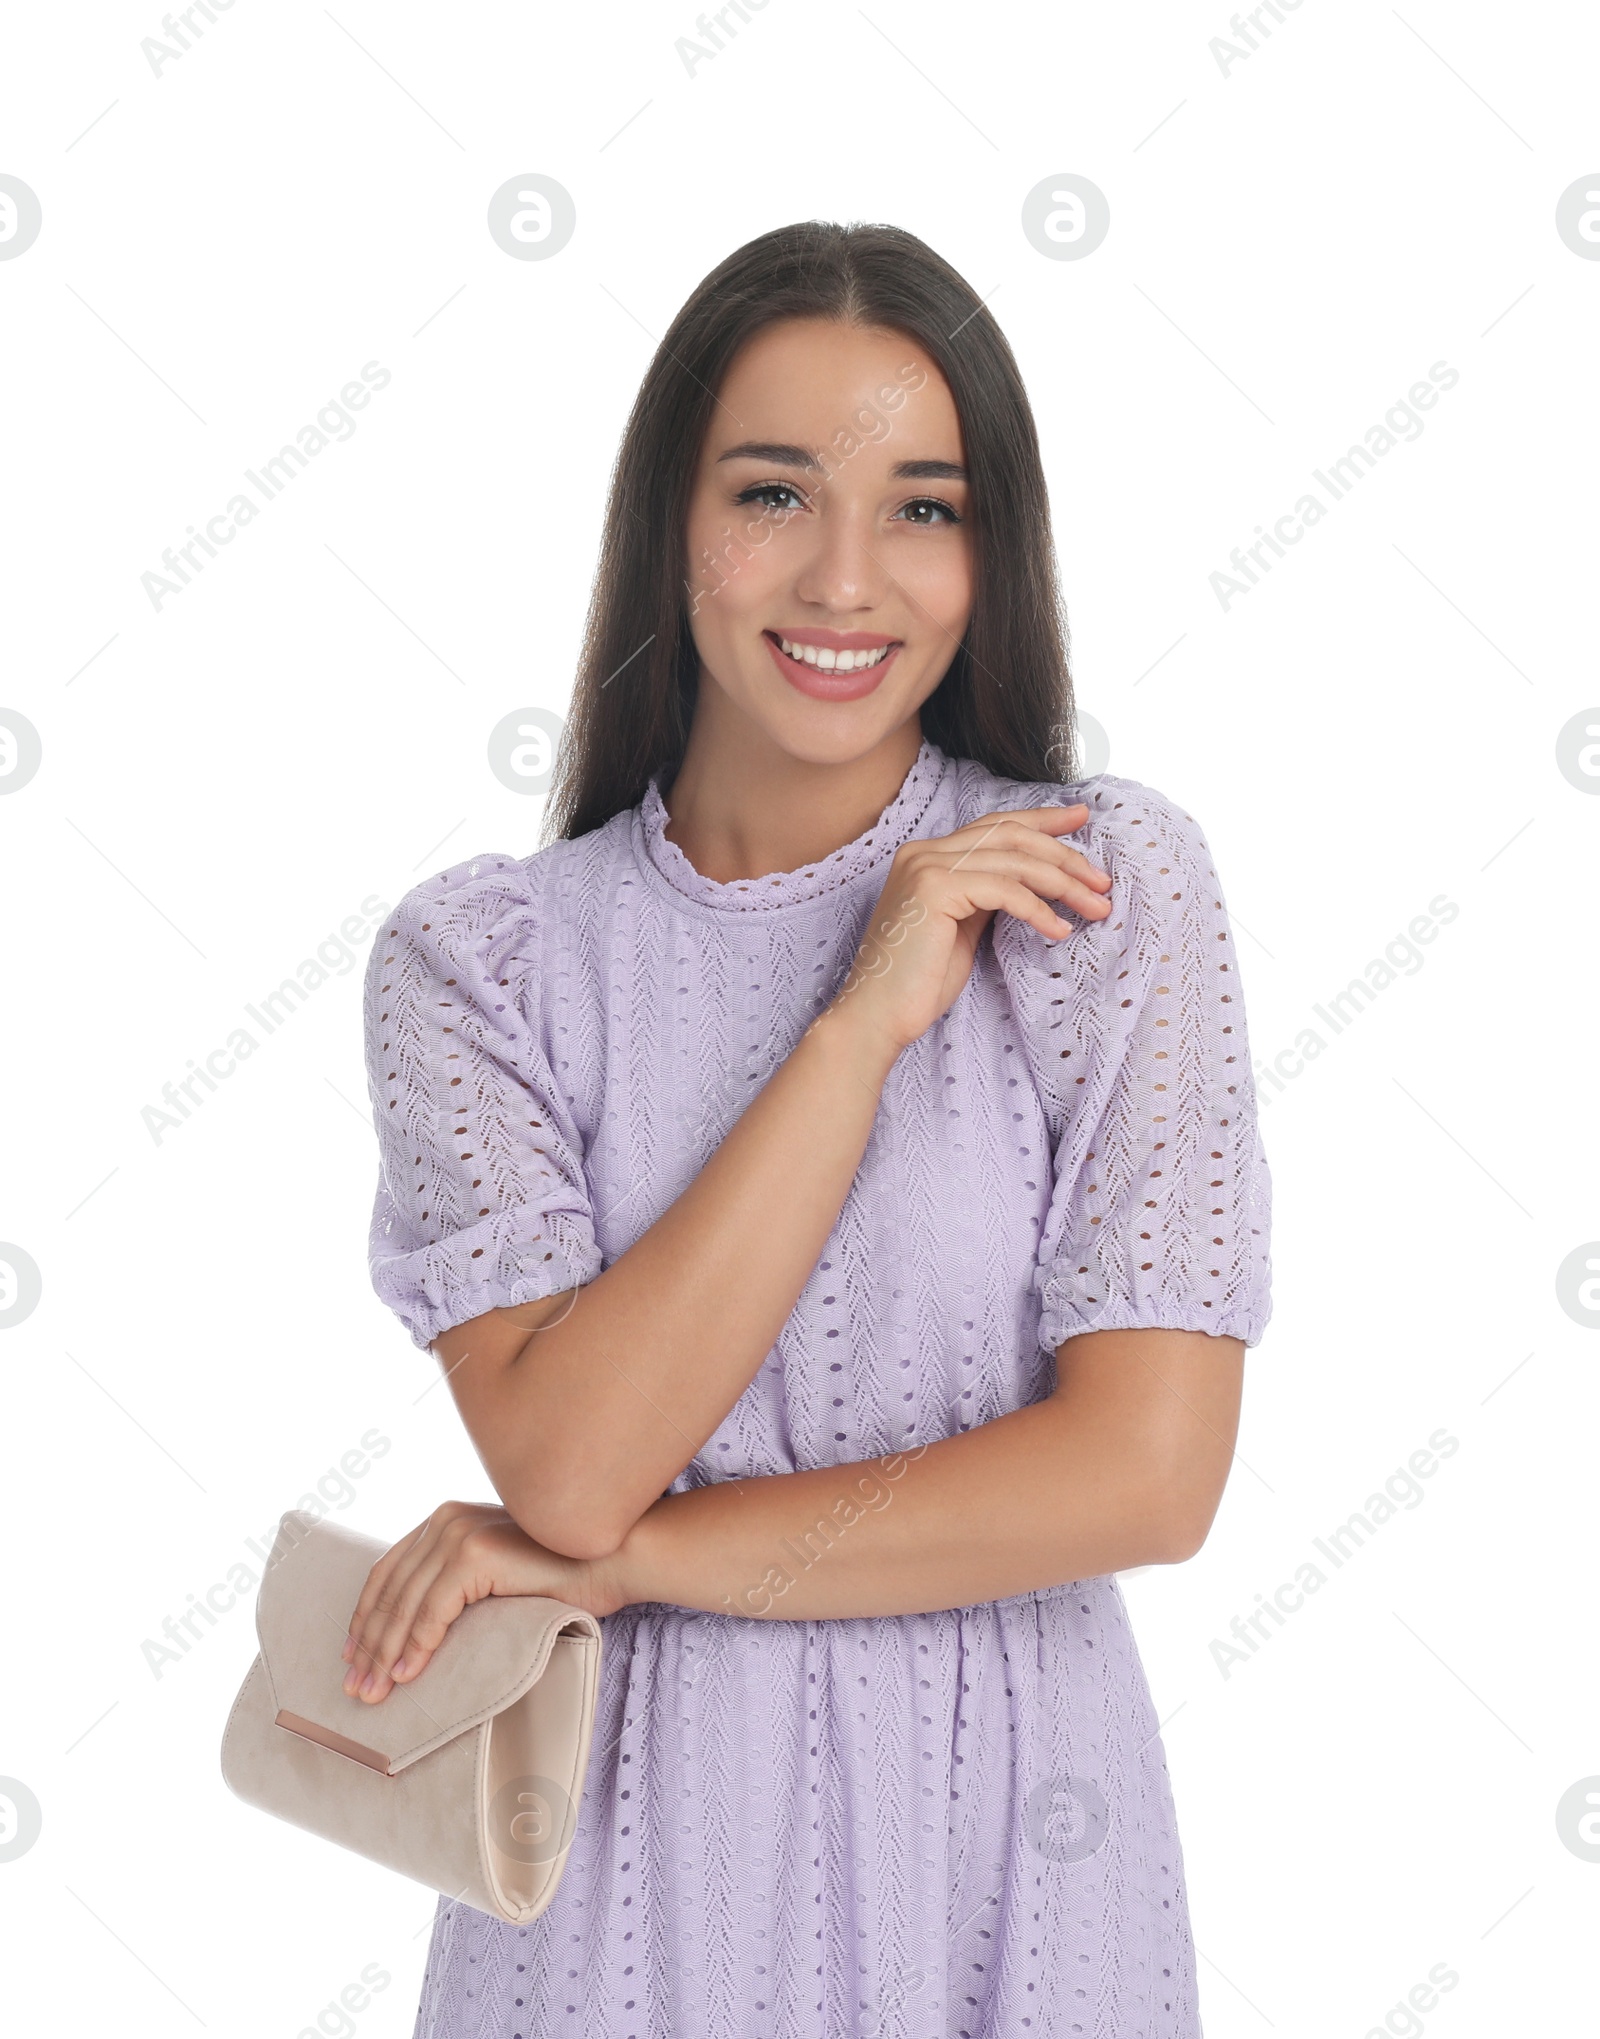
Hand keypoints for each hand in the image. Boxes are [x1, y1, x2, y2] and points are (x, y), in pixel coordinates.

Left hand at [340, 1500, 630, 1704]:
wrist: (615, 1556)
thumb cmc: (564, 1572)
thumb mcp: (497, 1573)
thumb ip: (459, 1583)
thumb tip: (418, 1630)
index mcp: (447, 1519)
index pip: (389, 1572)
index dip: (365, 1617)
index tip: (352, 1655)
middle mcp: (445, 1518)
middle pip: (389, 1589)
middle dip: (368, 1643)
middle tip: (354, 1688)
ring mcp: (458, 1532)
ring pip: (405, 1605)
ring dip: (385, 1654)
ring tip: (373, 1692)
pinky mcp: (475, 1553)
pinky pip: (433, 1611)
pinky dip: (415, 1647)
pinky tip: (405, 1675)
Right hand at [822, 803, 1110, 1055]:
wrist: (878, 1015)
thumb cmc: (919, 984)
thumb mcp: (963, 928)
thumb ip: (988, 896)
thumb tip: (1031, 882)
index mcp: (928, 856)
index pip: (995, 826)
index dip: (1042, 820)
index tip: (1083, 818)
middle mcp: (924, 851)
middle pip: (1011, 835)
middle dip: (1064, 854)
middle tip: (1102, 880)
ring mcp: (927, 866)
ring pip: (1014, 860)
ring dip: (1064, 884)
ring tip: (1096, 908)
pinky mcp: (935, 888)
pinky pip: (1005, 890)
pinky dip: (1039, 909)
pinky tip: (1060, 931)